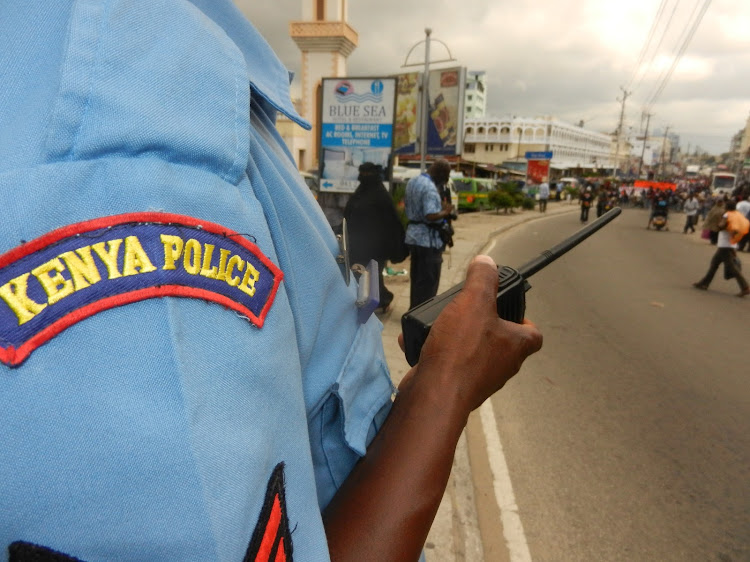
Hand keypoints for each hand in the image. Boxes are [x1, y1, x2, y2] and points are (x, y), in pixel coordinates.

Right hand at [404, 255, 542, 413]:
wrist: (434, 393)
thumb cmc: (461, 348)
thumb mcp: (474, 301)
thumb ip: (482, 279)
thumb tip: (487, 262)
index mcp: (515, 347)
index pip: (533, 335)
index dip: (525, 321)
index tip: (508, 309)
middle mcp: (502, 366)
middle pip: (501, 343)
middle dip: (484, 325)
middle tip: (468, 310)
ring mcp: (478, 380)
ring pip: (473, 353)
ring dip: (458, 338)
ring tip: (440, 323)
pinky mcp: (455, 387)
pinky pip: (448, 363)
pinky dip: (436, 351)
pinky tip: (418, 340)